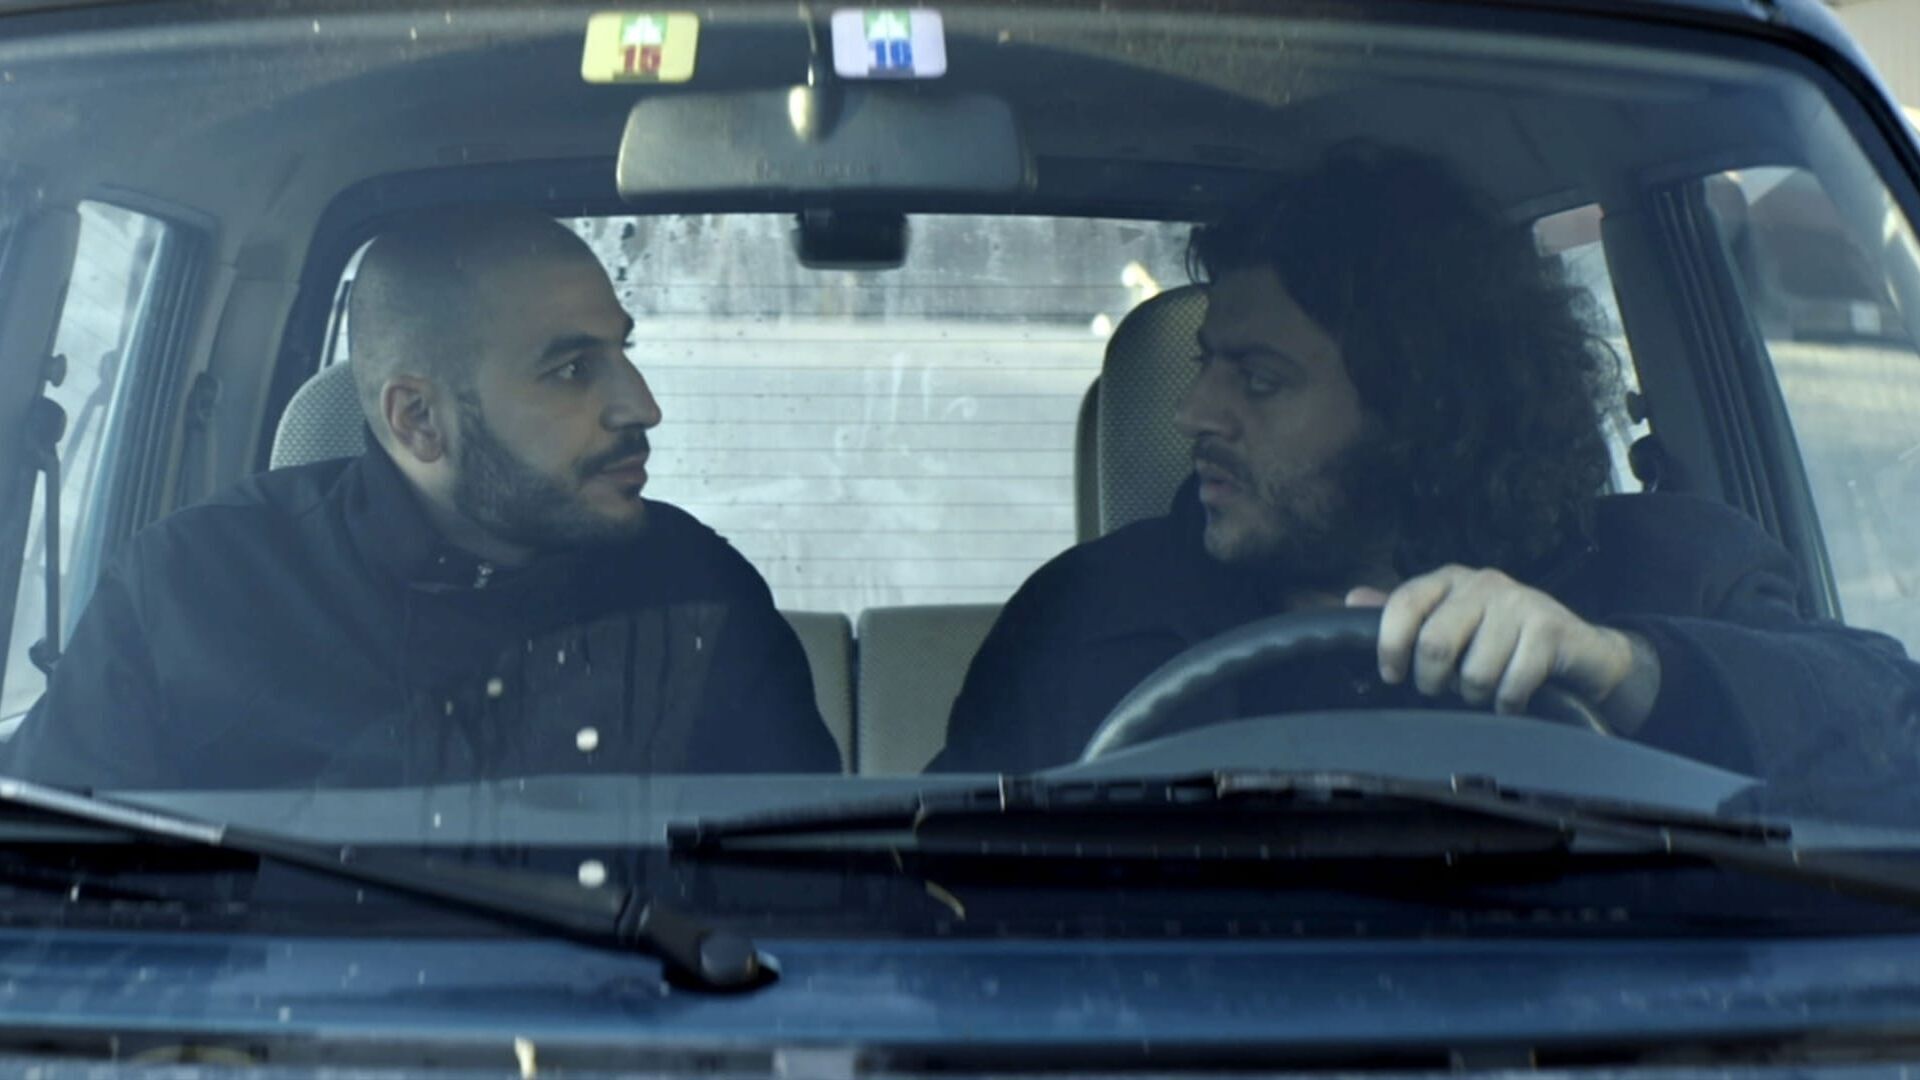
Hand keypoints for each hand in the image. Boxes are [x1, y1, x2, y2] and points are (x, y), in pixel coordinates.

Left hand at [1345, 565, 1655, 726]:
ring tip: (1485, 692)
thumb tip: (1352, 599)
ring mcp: (1519, 603)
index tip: (1391, 675)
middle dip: (1433, 681)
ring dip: (1475, 697)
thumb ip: (1404, 614)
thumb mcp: (1451, 622)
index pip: (1403, 603)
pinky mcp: (1550, 629)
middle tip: (1443, 690)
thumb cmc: (1503, 640)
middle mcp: (1482, 583)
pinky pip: (1511, 684)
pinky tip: (1513, 699)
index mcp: (1449, 580)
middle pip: (1435, 643)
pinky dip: (1508, 704)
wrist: (1581, 651)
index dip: (1389, 645)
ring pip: (1474, 671)